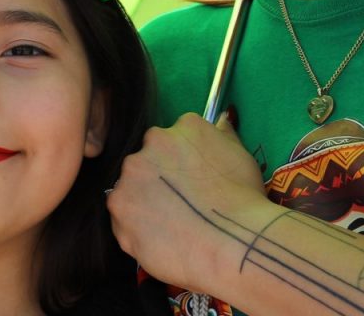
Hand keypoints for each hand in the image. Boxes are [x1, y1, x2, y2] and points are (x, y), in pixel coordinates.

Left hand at [107, 112, 268, 290]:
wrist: (232, 242)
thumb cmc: (244, 201)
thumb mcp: (241, 156)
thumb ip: (223, 136)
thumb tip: (221, 121)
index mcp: (185, 127)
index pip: (173, 139)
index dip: (179, 164)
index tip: (188, 183)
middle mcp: (153, 142)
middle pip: (148, 160)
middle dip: (158, 180)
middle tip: (178, 206)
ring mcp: (131, 173)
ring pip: (131, 187)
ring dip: (144, 202)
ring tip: (170, 227)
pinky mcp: (118, 205)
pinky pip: (123, 217)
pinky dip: (136, 228)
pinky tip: (160, 240)